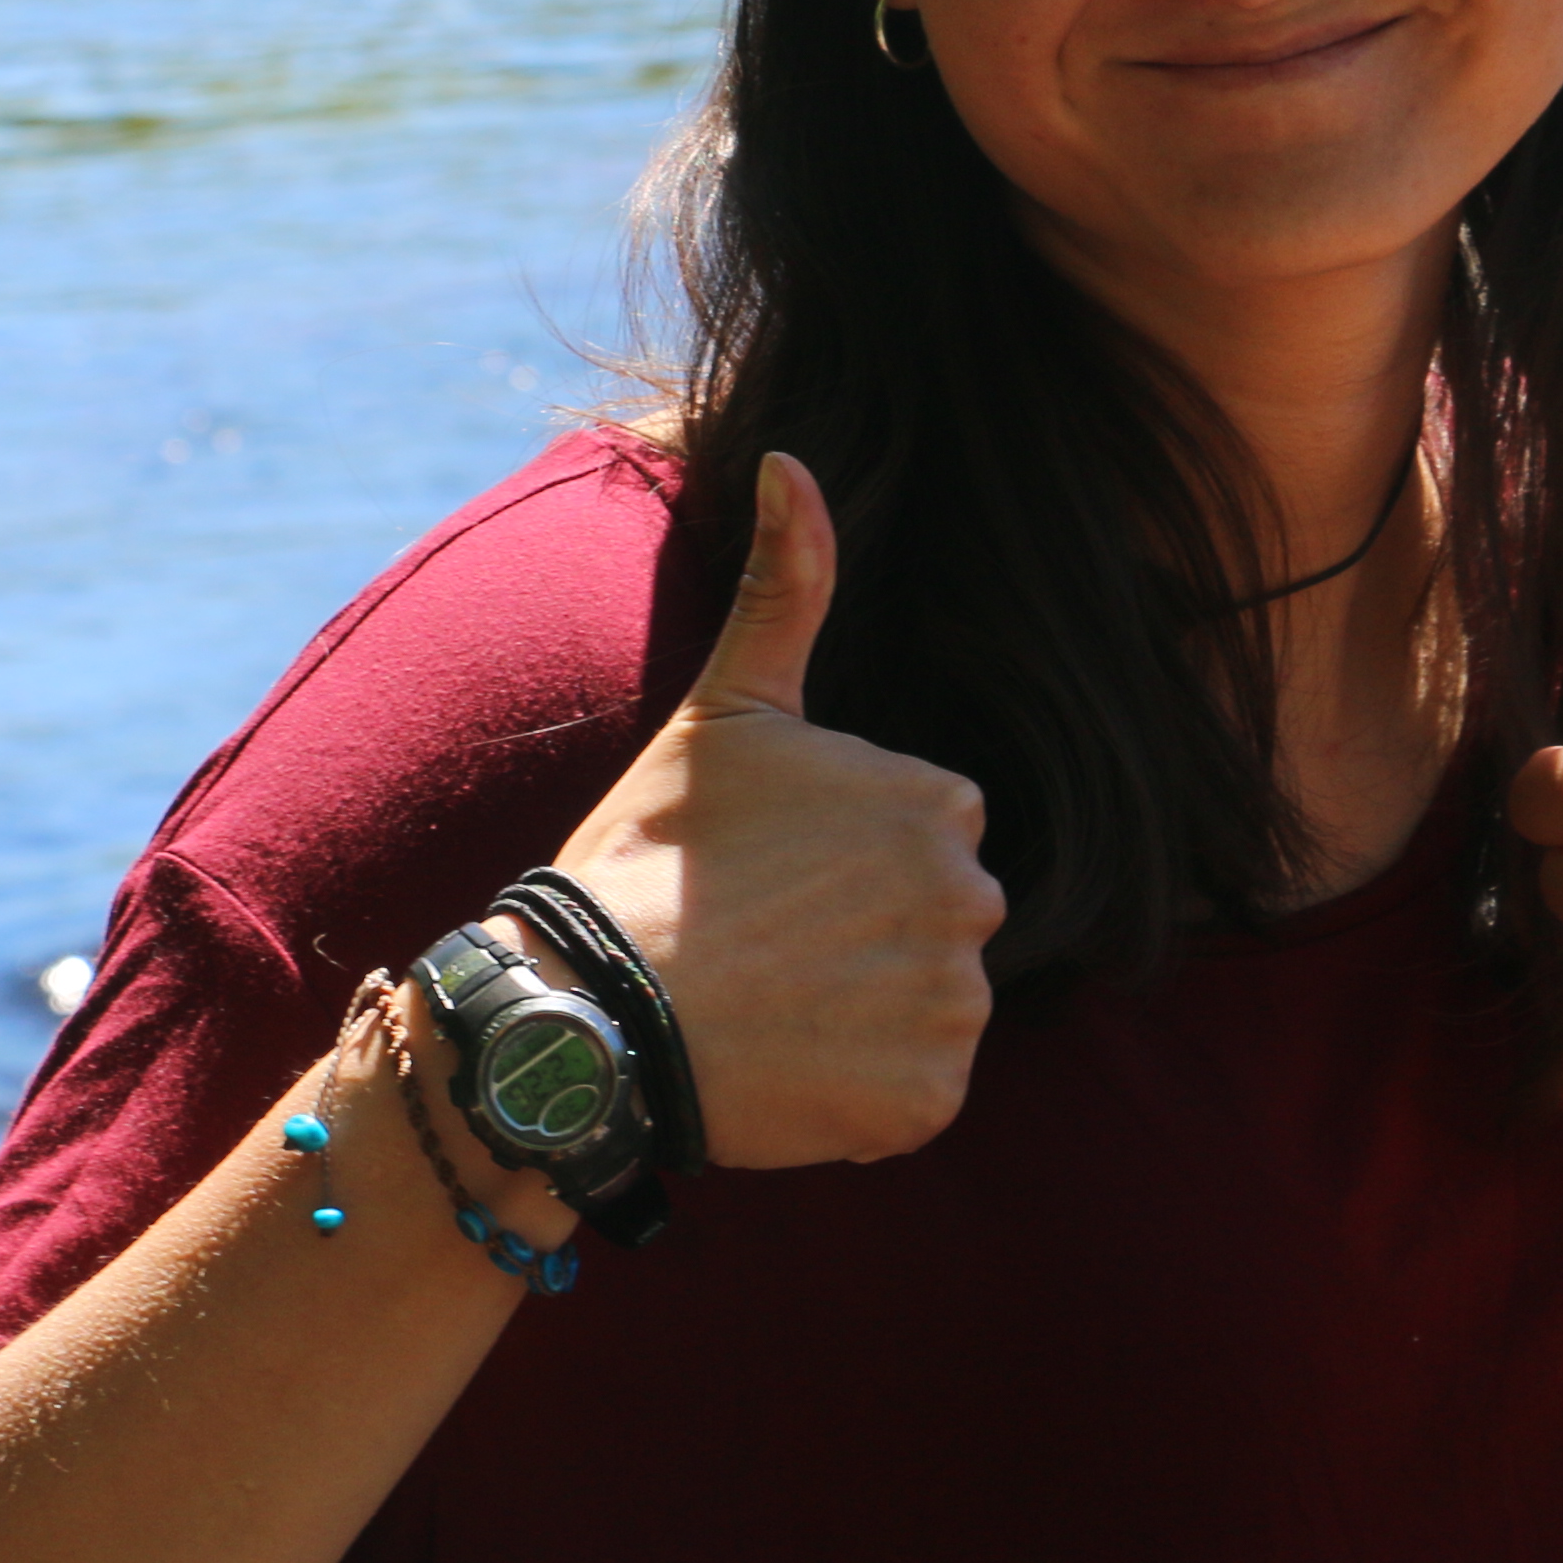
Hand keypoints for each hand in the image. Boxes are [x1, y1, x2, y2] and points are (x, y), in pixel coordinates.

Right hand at [544, 453, 1004, 1166]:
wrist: (589, 1014)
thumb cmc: (649, 855)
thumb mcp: (726, 705)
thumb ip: (786, 584)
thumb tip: (794, 457)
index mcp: (943, 802)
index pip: (927, 834)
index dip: (845, 860)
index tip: (768, 876)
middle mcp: (973, 901)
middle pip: (937, 921)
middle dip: (866, 936)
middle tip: (762, 946)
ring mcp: (952, 1009)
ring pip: (928, 1009)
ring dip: (864, 1017)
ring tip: (766, 1007)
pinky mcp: (926, 1105)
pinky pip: (913, 1099)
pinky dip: (860, 1098)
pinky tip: (785, 1069)